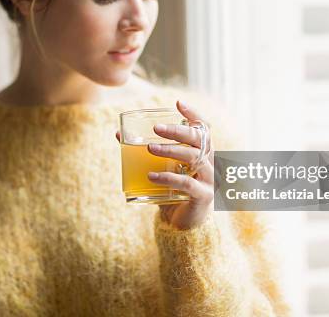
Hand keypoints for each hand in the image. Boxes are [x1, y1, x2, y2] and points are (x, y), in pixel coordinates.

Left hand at [115, 100, 213, 229]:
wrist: (185, 226)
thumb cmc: (173, 192)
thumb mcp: (161, 168)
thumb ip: (146, 153)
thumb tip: (119, 134)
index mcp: (203, 153)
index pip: (204, 129)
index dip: (194, 114)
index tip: (178, 103)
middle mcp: (210, 163)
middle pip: (200, 140)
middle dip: (178, 130)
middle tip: (157, 128)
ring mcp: (209, 180)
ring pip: (194, 158)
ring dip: (171, 150)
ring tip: (150, 147)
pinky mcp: (203, 197)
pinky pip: (187, 183)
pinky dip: (168, 177)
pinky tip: (151, 176)